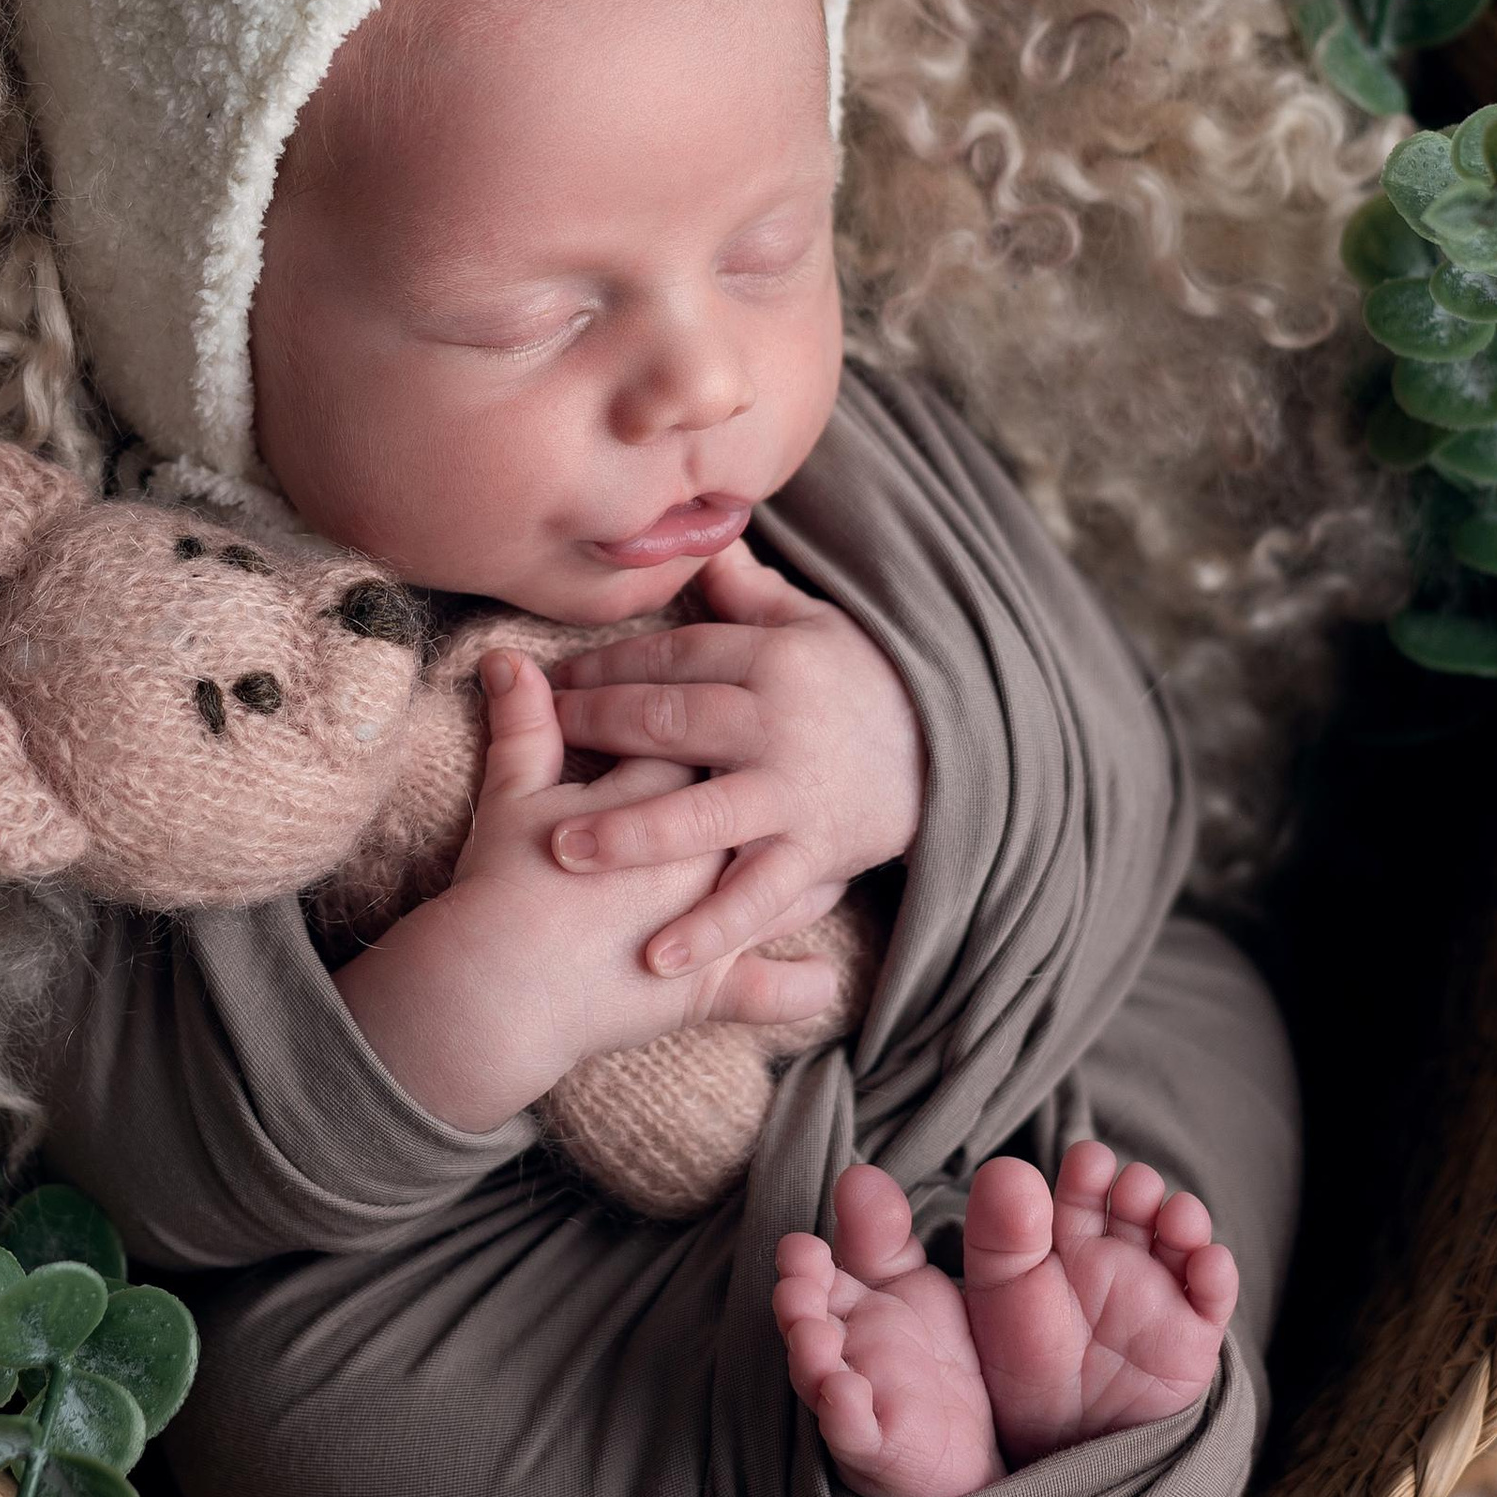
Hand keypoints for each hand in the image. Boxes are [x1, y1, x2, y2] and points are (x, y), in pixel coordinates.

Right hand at [330, 650, 846, 1131]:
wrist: (496, 992)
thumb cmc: (500, 888)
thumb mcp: (510, 798)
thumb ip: (522, 725)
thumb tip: (507, 658)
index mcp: (661, 799)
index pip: (700, 744)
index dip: (706, 723)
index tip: (717, 713)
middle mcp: (705, 856)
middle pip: (751, 807)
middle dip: (767, 788)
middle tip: (784, 767)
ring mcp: (715, 924)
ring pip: (782, 889)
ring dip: (810, 874)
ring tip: (824, 858)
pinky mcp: (711, 992)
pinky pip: (772, 992)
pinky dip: (797, 988)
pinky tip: (823, 979)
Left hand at [543, 530, 925, 978]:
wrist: (959, 751)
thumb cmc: (869, 683)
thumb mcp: (815, 624)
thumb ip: (748, 592)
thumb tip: (698, 539)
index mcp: (772, 659)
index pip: (670, 657)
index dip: (603, 667)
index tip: (549, 681)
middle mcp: (777, 724)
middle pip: (670, 722)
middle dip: (596, 730)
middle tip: (537, 742)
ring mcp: (794, 794)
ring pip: (702, 813)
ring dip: (630, 832)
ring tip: (564, 849)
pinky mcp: (818, 854)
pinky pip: (756, 895)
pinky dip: (710, 929)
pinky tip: (656, 957)